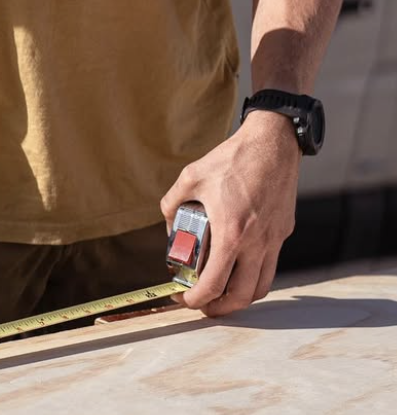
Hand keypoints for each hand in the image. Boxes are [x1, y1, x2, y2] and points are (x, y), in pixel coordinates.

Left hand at [161, 111, 300, 315]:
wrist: (272, 144)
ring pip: (261, 287)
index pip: (214, 284)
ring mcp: (273, 240)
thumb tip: (170, 226)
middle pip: (242, 297)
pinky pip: (271, 266)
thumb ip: (173, 202)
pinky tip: (241, 266)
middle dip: (220, 309)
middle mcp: (256, 243)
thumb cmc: (233, 159)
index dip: (196, 299)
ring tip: (223, 293)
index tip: (185, 299)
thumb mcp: (191, 176)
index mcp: (232, 233)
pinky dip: (255, 276)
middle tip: (203, 304)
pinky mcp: (283, 232)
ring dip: (241, 298)